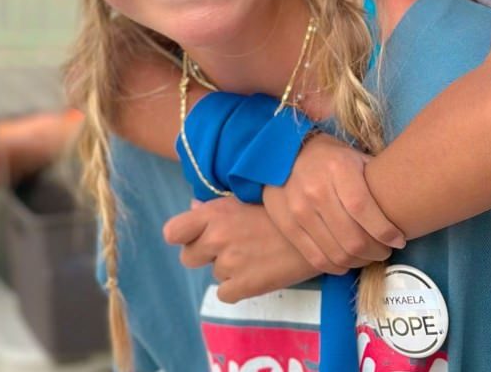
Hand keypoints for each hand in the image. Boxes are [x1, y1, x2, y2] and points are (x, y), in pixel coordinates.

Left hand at [163, 198, 322, 302]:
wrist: (318, 229)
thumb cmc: (283, 207)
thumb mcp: (248, 196)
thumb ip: (218, 205)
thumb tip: (194, 208)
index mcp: (215, 213)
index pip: (172, 232)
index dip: (182, 235)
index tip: (195, 234)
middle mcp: (217, 238)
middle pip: (188, 257)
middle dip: (204, 253)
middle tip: (230, 246)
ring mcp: (229, 264)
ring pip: (214, 273)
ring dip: (228, 267)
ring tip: (254, 253)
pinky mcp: (244, 287)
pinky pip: (226, 293)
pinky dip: (238, 286)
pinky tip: (257, 270)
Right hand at [262, 133, 404, 271]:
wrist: (286, 153)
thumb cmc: (330, 157)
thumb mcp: (355, 157)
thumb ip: (375, 180)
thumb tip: (405, 203)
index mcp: (338, 169)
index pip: (364, 209)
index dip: (385, 231)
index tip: (399, 240)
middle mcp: (316, 190)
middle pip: (352, 238)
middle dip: (376, 251)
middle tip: (385, 250)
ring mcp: (299, 210)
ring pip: (336, 253)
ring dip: (359, 261)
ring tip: (368, 255)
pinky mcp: (287, 225)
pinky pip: (316, 258)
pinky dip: (337, 266)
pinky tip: (347, 261)